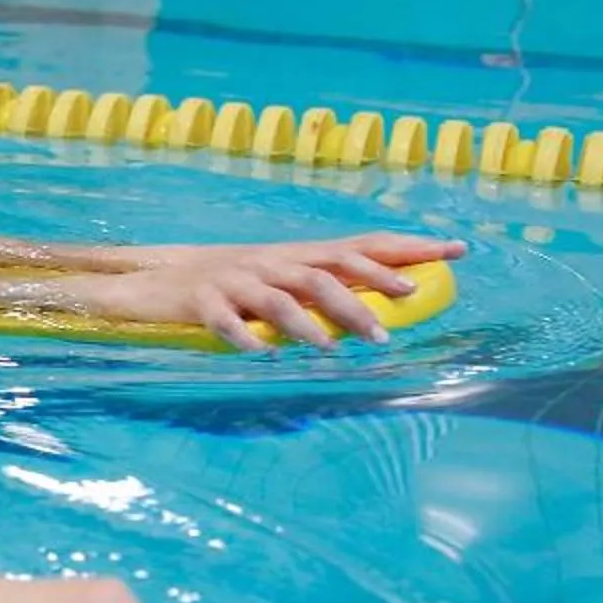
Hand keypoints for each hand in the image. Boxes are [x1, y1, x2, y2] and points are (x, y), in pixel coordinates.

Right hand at [72, 232, 464, 350]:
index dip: (407, 248)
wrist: (147, 284)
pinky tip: (262, 356)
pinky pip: (225, 322)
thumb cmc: (221, 287)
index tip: (455, 250)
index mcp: (292, 255)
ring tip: (334, 351)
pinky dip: (244, 337)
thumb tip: (380, 309)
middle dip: (364, 292)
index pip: (359, 246)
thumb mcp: (272, 280)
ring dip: (311, 325)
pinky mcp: (199, 303)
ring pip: (280, 298)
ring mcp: (232, 280)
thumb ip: (317, 290)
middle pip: (325, 272)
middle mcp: (268, 261)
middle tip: (395, 320)